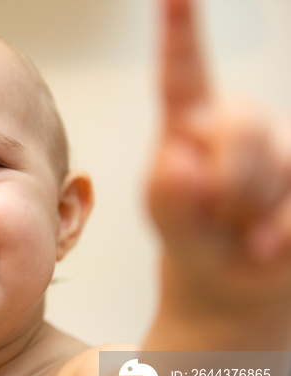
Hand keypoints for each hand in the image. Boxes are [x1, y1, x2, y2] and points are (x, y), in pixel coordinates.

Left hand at [148, 0, 290, 306]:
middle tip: (217, 213)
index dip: (180, 30)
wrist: (230, 275)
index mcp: (191, 121)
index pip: (184, 72)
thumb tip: (188, 163)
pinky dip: (280, 232)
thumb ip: (168, 191)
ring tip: (240, 229)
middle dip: (226, 182)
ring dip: (251, 213)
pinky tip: (265, 245)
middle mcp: (242, 121)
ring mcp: (284, 145)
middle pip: (239, 126)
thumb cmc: (192, 233)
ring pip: (278, 165)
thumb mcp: (166, 215)